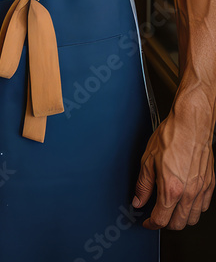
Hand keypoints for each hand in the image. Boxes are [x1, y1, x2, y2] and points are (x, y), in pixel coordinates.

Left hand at [133, 106, 214, 229]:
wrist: (191, 123)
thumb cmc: (171, 136)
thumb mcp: (148, 159)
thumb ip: (143, 185)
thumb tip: (138, 200)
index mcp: (171, 189)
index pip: (161, 220)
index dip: (151, 224)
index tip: (148, 221)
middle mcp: (188, 193)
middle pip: (178, 224)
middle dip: (166, 223)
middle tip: (158, 215)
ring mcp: (201, 189)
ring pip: (193, 219)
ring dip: (181, 218)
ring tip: (172, 209)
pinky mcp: (209, 183)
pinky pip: (204, 206)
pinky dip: (195, 209)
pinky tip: (187, 200)